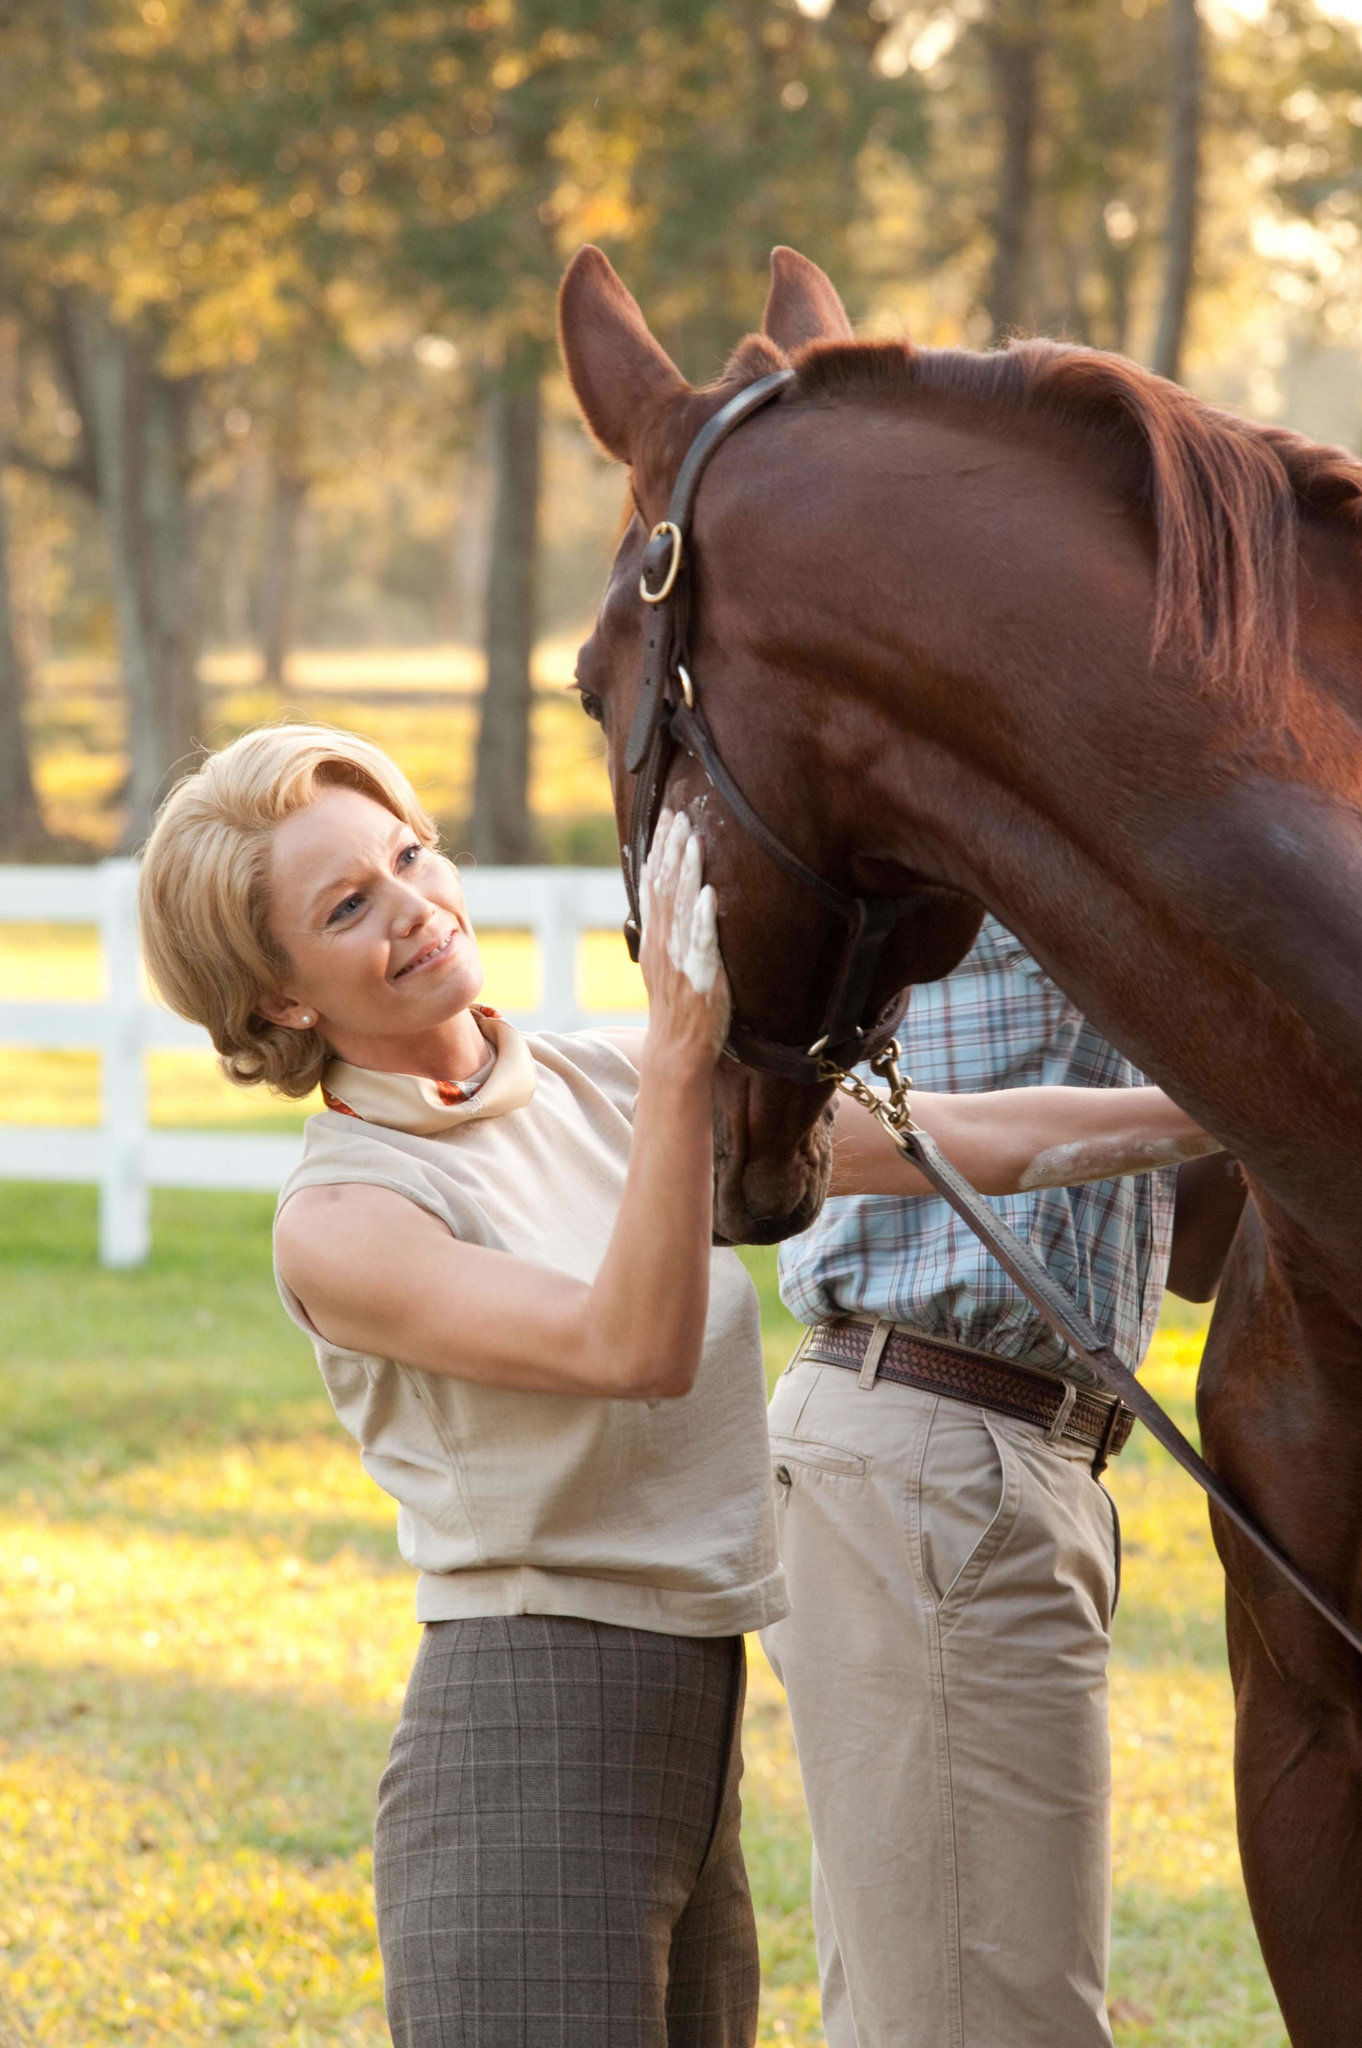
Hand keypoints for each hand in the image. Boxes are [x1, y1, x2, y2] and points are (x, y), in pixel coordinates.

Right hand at [639, 810, 731, 1069]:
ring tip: (694, 841)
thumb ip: (664, 929)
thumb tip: (665, 894)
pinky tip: (708, 895)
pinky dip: (702, 918)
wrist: (676, 1049)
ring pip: (680, 908)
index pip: (654, 884)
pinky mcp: (700, 976)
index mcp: (655, 937)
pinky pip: (701, 943)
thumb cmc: (677, 1006)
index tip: (666, 817)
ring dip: (687, 873)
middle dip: (672, 849)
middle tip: (680, 815)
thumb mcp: (663, 962)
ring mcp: (679, 959)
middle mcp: (663, 943)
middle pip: (665, 888)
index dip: (659, 849)